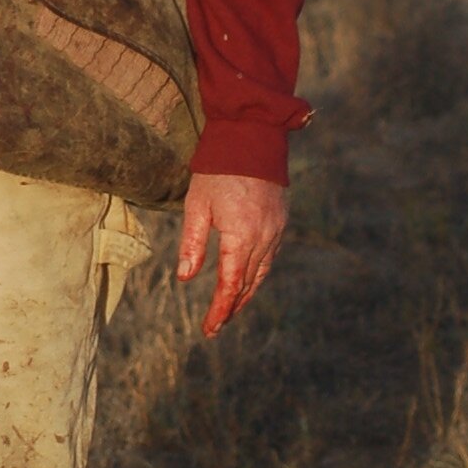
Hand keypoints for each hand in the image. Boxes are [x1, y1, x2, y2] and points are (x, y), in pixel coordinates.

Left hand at [176, 172, 288, 338]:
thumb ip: (193, 244)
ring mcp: (276, 229)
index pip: (230, 284)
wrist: (252, 137)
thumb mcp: (197, 206)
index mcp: (241, 236)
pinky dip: (257, 272)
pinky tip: (246, 277)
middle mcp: (264, 237)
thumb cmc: (217, 170)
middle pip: (248, 283)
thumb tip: (186, 278)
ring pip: (262, 272)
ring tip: (230, 308)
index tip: (209, 329)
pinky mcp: (281, 220)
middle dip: (231, 306)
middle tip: (216, 326)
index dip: (220, 310)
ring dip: (246, 292)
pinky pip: (270, 255)